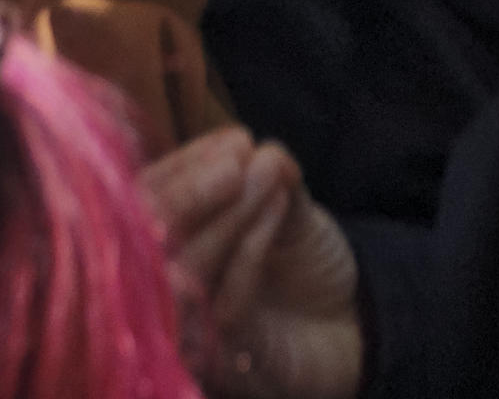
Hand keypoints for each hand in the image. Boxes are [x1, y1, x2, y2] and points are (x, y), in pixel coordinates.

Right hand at [145, 131, 360, 398]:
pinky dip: (250, 249)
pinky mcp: (222, 358)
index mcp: (169, 244)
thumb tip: (262, 150)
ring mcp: (191, 327)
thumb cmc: (306, 267)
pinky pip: (226, 301)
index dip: (184, 168)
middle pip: (148, 242)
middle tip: (236, 160)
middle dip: (190, 192)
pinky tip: (276, 208)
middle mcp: (168, 290)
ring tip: (262, 175)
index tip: (231, 140)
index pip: (147, 205)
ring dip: (225, 215)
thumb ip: (272, 177)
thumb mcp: (289, 210)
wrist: (351, 328)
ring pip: (184, 269)